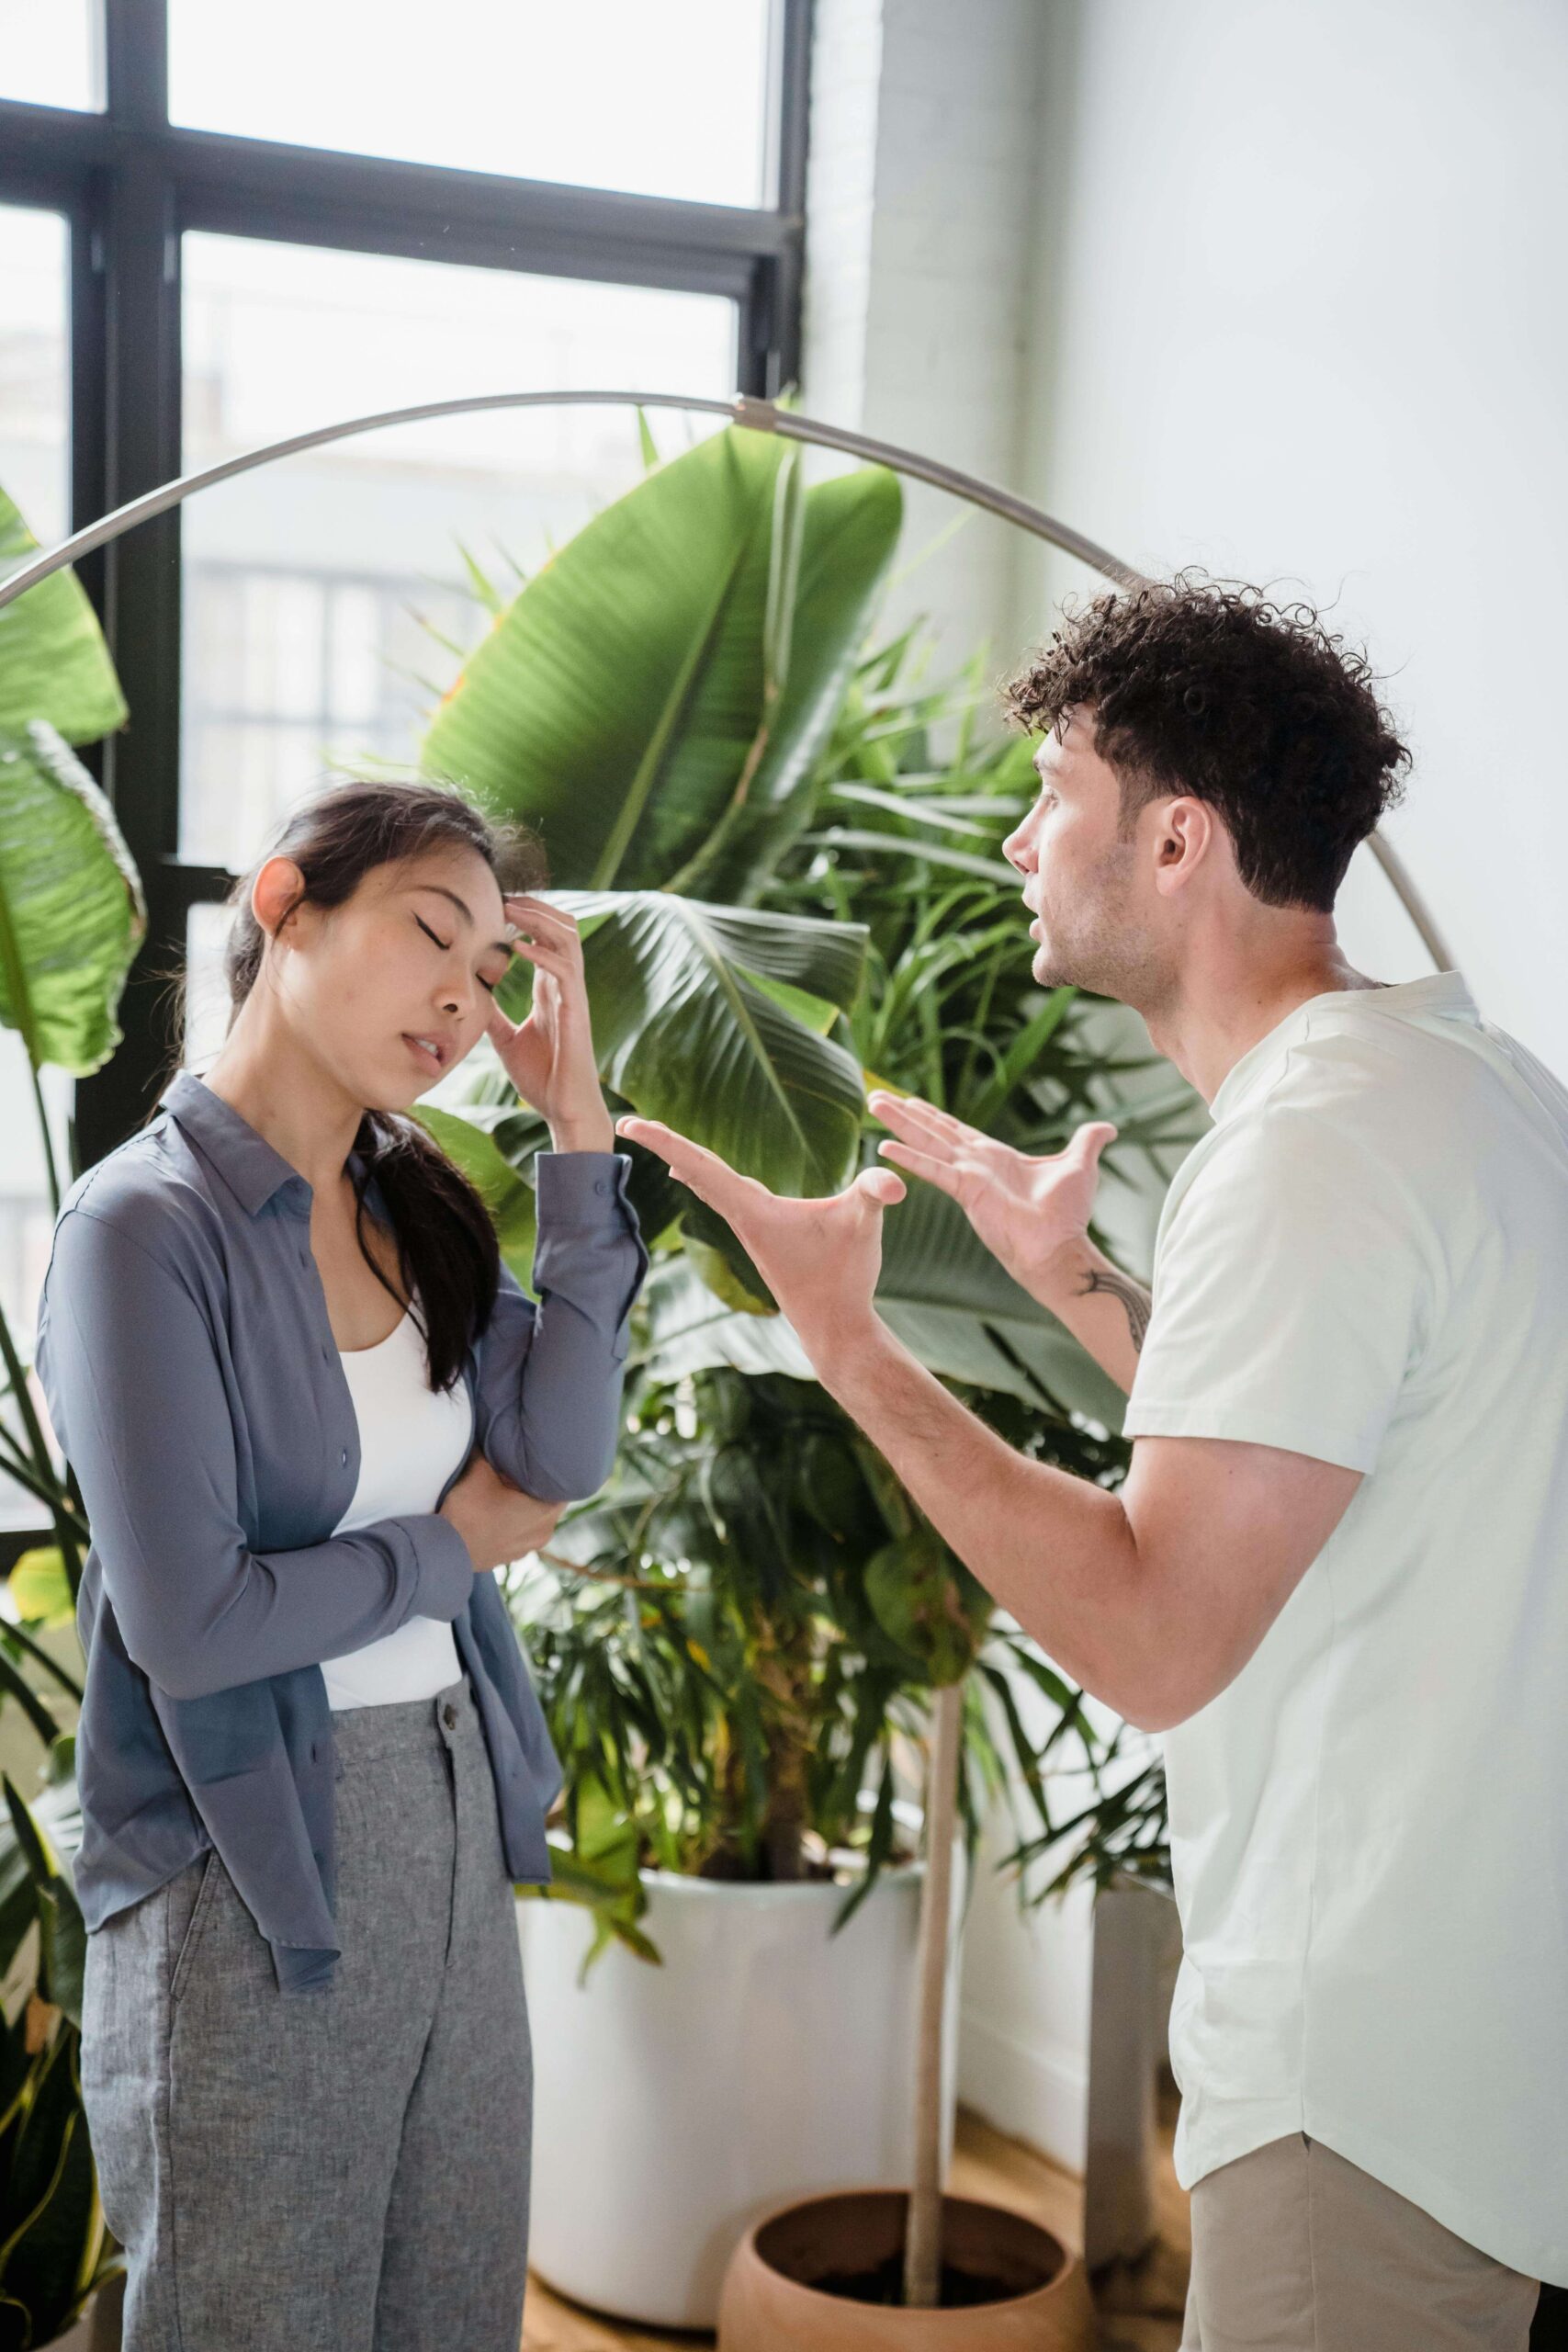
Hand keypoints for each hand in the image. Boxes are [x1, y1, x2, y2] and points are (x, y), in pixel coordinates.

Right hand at [438, 1453, 568, 1574]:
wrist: (441, 1551)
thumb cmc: (465, 1511)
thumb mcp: (478, 1471)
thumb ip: (488, 1449)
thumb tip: (488, 1430)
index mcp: (545, 1512)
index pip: (562, 1484)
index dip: (550, 1469)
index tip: (538, 1457)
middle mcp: (543, 1533)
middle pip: (548, 1500)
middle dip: (535, 1485)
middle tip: (519, 1468)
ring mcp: (526, 1548)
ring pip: (534, 1517)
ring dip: (524, 1504)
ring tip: (506, 1488)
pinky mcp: (510, 1557)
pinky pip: (520, 1532)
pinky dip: (513, 1521)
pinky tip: (496, 1510)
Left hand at [486, 896, 610, 1145]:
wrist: (564, 1109)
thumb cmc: (542, 1077)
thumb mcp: (506, 1040)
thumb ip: (494, 1016)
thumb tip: (472, 999)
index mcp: (551, 989)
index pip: (545, 938)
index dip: (525, 916)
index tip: (496, 905)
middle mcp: (565, 986)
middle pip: (562, 927)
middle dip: (535, 907)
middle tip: (503, 897)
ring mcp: (573, 996)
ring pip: (568, 939)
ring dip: (540, 919)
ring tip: (511, 910)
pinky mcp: (576, 1011)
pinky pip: (564, 970)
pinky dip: (542, 953)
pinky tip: (517, 947)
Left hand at [612, 1115, 904, 1367]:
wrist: (834, 1328)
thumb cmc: (844, 1277)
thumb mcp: (864, 1224)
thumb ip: (875, 1193)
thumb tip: (894, 1181)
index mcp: (752, 1208)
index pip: (701, 1164)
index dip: (664, 1140)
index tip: (629, 1123)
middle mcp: (742, 1216)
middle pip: (696, 1170)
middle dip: (664, 1143)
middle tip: (628, 1121)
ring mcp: (749, 1229)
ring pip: (708, 1184)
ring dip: (685, 1160)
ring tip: (659, 1142)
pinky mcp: (761, 1237)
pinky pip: (724, 1196)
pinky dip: (707, 1178)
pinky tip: (703, 1178)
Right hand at [867, 1089, 1117, 1300]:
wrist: (1061, 1247)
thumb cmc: (1068, 1215)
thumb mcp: (1079, 1165)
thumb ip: (1087, 1141)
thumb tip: (1107, 1127)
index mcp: (995, 1158)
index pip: (956, 1130)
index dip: (933, 1115)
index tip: (910, 1100)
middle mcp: (975, 1165)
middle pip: (933, 1132)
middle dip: (905, 1114)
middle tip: (875, 1097)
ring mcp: (967, 1177)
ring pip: (927, 1142)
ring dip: (900, 1124)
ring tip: (874, 1105)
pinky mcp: (967, 1191)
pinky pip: (934, 1170)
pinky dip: (911, 1158)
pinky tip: (885, 1147)